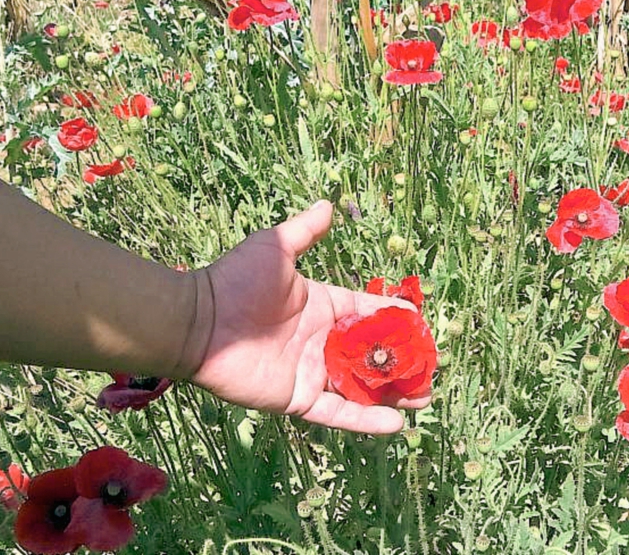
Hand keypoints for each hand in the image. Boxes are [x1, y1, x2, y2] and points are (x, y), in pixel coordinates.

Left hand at [190, 201, 428, 433]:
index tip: (420, 324)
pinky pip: (339, 412)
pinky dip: (366, 420)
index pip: (366, 312)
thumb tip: (328, 204)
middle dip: (400, 359)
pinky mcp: (299, 398)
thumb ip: (304, 231)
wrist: (198, 323)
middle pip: (370, 353)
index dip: (393, 317)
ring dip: (393, 392)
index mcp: (320, 306)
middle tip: (430, 366)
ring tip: (424, 396)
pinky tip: (396, 423)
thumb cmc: (234, 282)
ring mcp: (310, 371)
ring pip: (361, 386)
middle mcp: (319, 341)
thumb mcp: (275, 247)